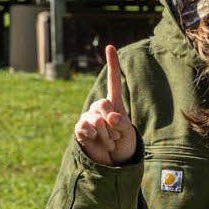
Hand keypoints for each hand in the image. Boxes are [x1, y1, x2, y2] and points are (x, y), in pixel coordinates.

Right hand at [72, 45, 137, 165]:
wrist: (112, 162)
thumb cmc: (123, 144)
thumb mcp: (128, 132)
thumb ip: (121, 122)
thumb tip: (109, 117)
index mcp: (114, 103)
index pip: (113, 81)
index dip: (112, 64)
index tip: (110, 46)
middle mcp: (99, 107)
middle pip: (104, 104)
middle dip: (113, 124)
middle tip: (116, 136)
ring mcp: (89, 117)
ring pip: (96, 119)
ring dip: (106, 135)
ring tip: (108, 142)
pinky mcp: (80, 129)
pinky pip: (84, 127)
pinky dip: (91, 135)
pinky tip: (92, 139)